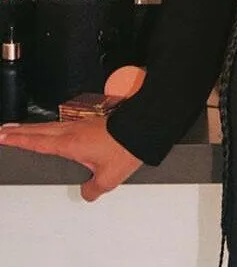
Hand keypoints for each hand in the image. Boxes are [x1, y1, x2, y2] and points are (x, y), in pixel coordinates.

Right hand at [0, 116, 141, 200]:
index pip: (38, 142)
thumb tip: (87, 194)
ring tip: (22, 129)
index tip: (4, 135)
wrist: (144, 126)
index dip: (19, 139)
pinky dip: (51, 126)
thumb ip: (93, 190)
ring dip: (34, 127)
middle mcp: (74, 130)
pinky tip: (53, 129)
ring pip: (51, 125)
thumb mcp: (108, 178)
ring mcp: (83, 124)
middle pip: (39, 129)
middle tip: (4, 129)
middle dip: (20, 130)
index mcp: (71, 143)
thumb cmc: (126, 147)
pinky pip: (64, 124)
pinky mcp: (92, 122)